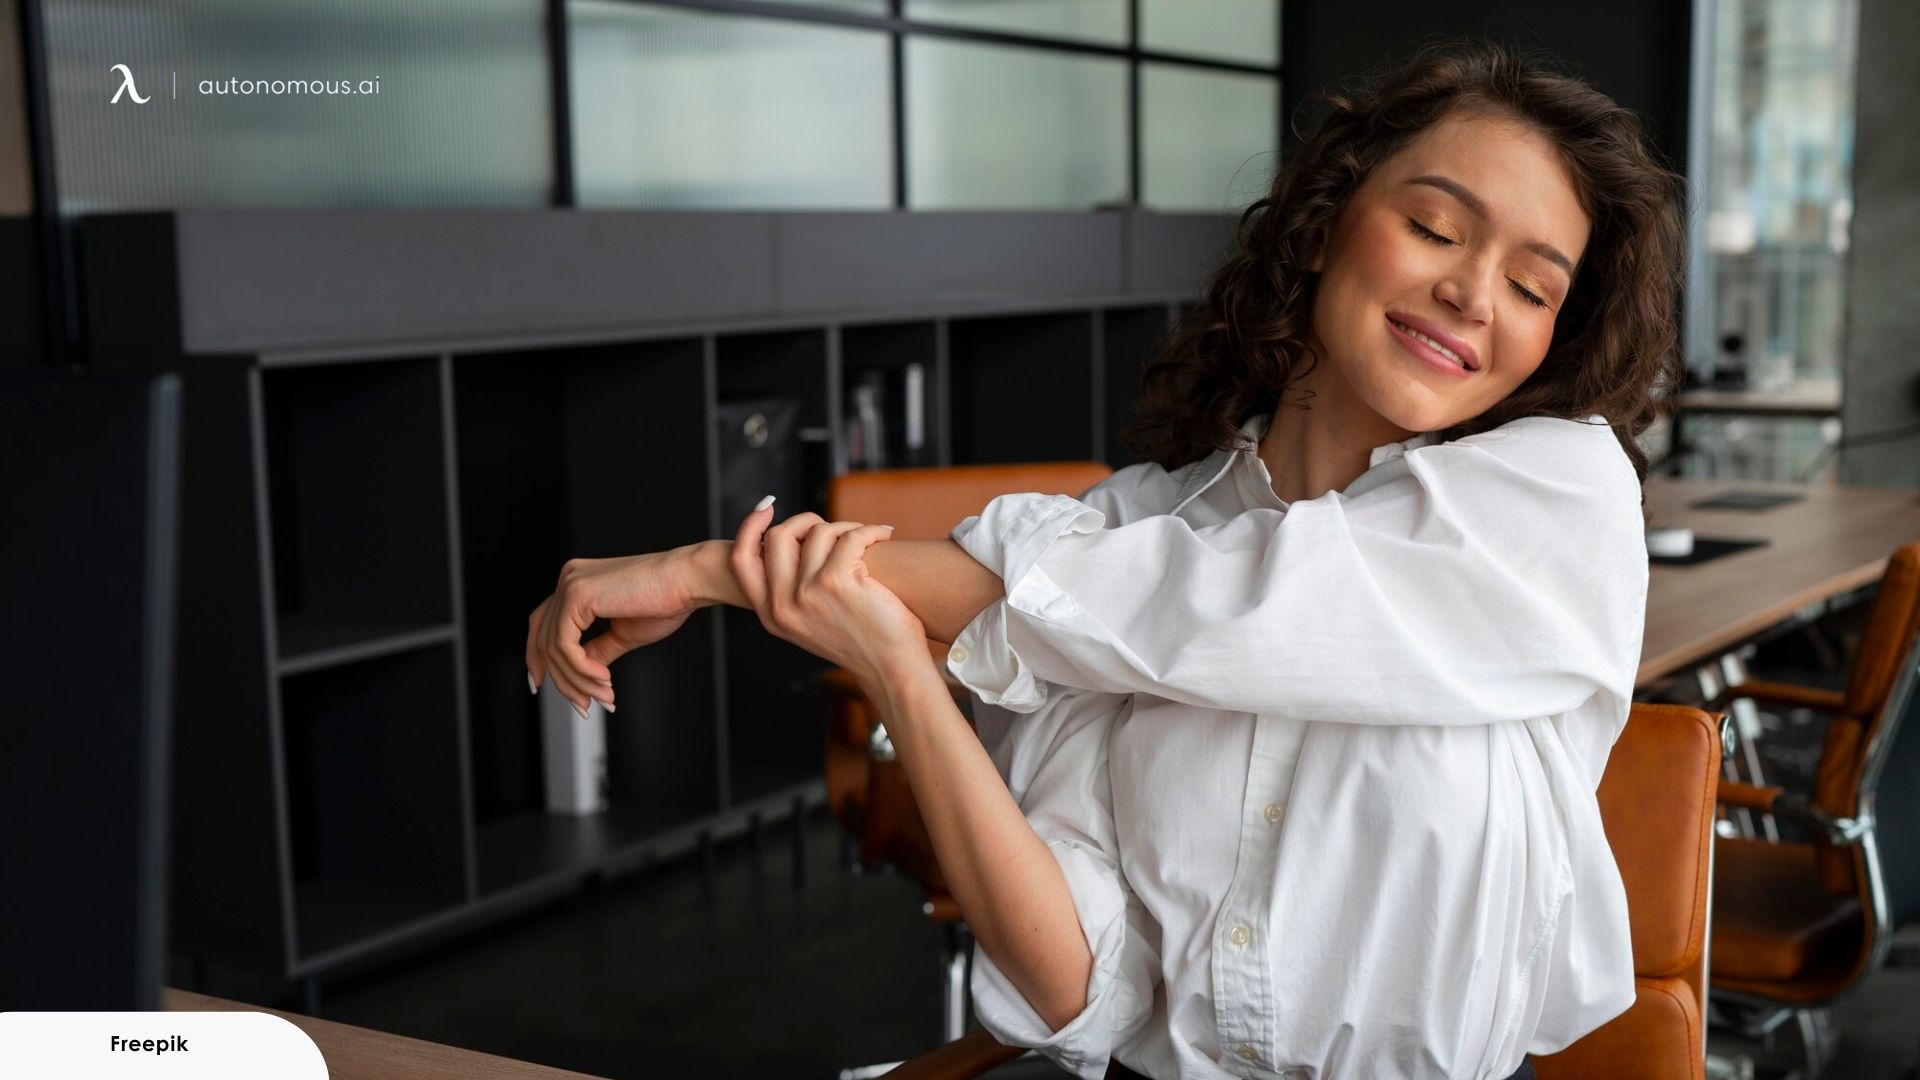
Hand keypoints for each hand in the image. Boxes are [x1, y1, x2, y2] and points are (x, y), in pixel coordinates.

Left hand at [525, 548, 700, 717]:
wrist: (688, 582)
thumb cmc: (665, 602)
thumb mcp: (622, 634)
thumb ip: (595, 651)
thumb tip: (578, 674)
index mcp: (577, 583)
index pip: (542, 624)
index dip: (536, 657)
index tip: (540, 684)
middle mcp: (568, 579)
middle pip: (544, 640)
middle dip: (563, 680)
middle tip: (585, 706)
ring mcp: (570, 584)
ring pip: (554, 648)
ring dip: (578, 680)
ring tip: (605, 695)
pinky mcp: (577, 594)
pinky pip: (565, 645)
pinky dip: (582, 669)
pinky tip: (604, 678)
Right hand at [729, 505, 929, 692]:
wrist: (891, 668)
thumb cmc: (860, 642)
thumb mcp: (809, 624)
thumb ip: (793, 591)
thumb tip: (794, 542)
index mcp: (771, 615)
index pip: (741, 560)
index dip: (749, 528)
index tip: (767, 507)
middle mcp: (783, 605)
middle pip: (778, 536)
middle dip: (806, 521)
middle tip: (834, 528)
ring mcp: (808, 592)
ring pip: (818, 532)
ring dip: (846, 527)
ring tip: (867, 538)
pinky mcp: (838, 580)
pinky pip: (850, 535)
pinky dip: (871, 530)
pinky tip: (883, 535)